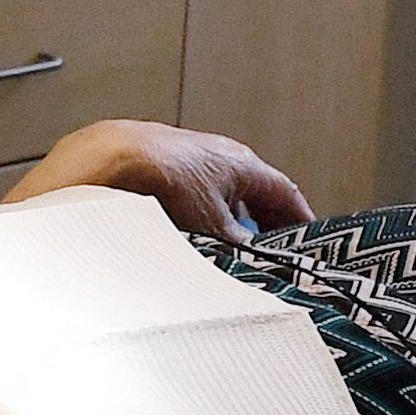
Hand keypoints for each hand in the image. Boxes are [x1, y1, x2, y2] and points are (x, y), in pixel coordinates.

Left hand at [17, 121, 310, 243]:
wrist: (107, 161)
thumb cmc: (164, 184)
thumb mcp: (214, 228)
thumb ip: (240, 246)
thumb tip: (254, 260)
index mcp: (243, 164)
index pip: (285, 193)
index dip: (300, 220)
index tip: (308, 242)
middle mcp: (218, 154)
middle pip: (251, 194)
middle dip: (260, 225)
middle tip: (266, 254)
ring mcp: (186, 157)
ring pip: (216, 196)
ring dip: (222, 222)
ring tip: (221, 252)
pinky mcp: (155, 165)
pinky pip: (185, 196)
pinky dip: (191, 216)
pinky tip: (179, 238)